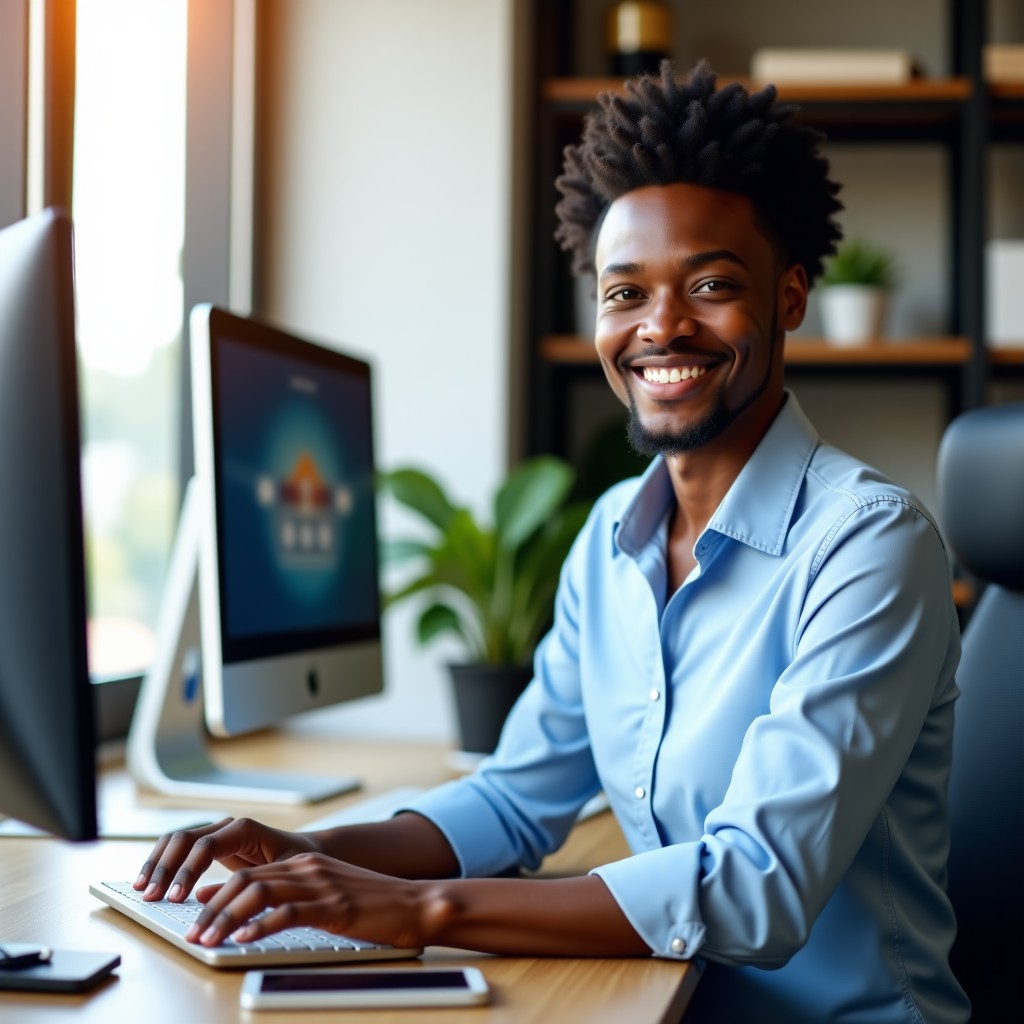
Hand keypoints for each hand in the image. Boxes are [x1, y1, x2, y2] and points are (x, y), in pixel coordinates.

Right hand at [134, 817, 319, 902]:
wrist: (303, 853)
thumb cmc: (296, 865)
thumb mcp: (277, 877)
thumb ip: (245, 884)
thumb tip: (203, 900)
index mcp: (245, 830)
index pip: (206, 845)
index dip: (187, 871)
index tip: (175, 898)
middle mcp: (227, 826)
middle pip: (184, 839)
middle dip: (165, 868)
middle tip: (151, 897)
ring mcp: (216, 832)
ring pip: (175, 840)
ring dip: (156, 864)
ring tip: (142, 891)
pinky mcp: (208, 844)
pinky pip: (177, 848)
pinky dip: (160, 863)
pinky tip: (148, 882)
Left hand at [184, 853, 434, 950]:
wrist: (414, 903)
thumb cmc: (370, 906)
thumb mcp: (324, 896)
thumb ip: (286, 898)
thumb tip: (242, 912)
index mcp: (304, 864)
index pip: (247, 874)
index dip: (216, 895)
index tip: (194, 916)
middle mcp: (309, 868)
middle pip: (246, 881)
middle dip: (213, 910)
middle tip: (193, 936)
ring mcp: (322, 885)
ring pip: (260, 893)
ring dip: (228, 918)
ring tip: (209, 941)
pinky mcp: (335, 906)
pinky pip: (290, 913)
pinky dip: (262, 926)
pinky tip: (245, 940)